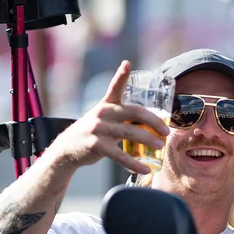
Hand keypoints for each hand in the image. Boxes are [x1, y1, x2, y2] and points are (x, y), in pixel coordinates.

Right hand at [46, 60, 168, 173]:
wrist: (67, 149)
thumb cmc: (93, 133)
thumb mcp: (103, 119)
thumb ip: (122, 117)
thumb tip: (152, 124)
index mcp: (106, 105)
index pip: (115, 87)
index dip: (121, 75)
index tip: (127, 64)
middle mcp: (102, 113)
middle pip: (134, 113)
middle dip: (153, 121)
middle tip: (166, 131)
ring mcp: (98, 129)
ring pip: (130, 133)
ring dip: (148, 140)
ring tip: (160, 147)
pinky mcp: (96, 146)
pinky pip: (120, 155)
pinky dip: (134, 164)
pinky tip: (145, 169)